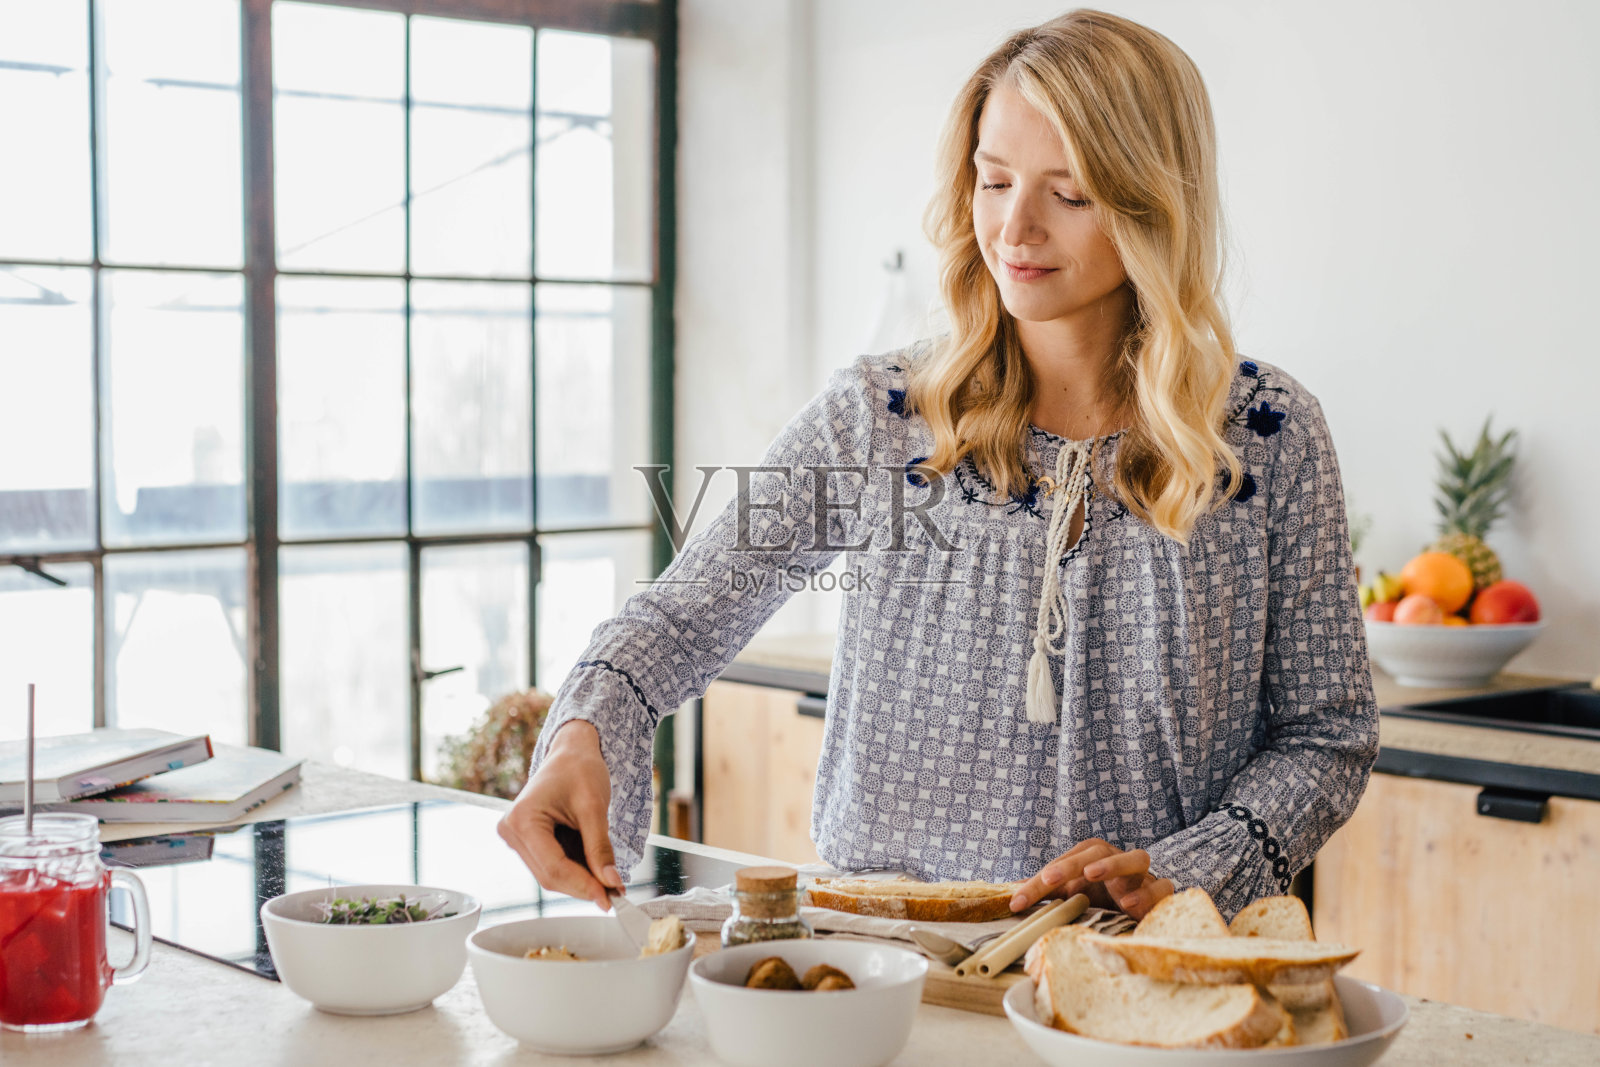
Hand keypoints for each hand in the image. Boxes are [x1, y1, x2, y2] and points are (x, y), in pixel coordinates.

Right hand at [496, 720, 621, 910]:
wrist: (571, 750)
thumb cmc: (579, 768)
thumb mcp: (594, 807)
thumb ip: (600, 847)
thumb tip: (610, 882)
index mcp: (522, 819)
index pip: (554, 867)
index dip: (583, 886)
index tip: (609, 898)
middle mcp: (512, 831)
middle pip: (550, 875)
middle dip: (584, 886)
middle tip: (614, 894)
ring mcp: (517, 837)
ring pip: (551, 874)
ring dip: (581, 880)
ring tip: (610, 881)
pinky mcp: (527, 841)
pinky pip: (552, 864)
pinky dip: (576, 870)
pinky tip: (596, 869)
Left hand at [1008, 838, 1175, 919]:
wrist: (1145, 910)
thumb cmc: (1106, 897)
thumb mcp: (1074, 895)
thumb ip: (1048, 893)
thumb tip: (1011, 894)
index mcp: (1092, 858)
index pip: (1062, 862)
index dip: (1038, 882)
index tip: (1018, 901)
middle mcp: (1117, 860)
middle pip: (1095, 851)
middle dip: (1071, 864)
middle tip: (1050, 878)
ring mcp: (1142, 875)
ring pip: (1137, 858)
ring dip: (1115, 865)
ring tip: (1093, 875)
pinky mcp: (1162, 892)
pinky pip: (1163, 887)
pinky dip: (1149, 894)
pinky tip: (1130, 905)